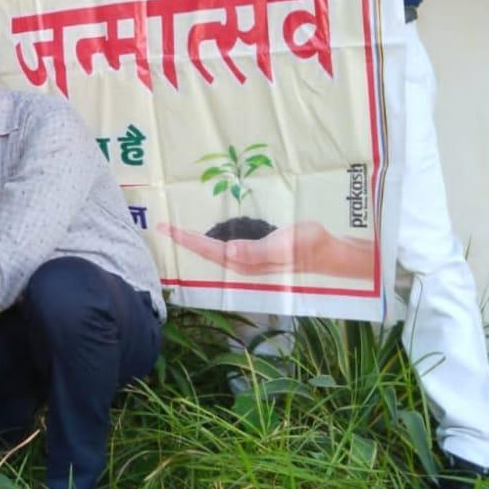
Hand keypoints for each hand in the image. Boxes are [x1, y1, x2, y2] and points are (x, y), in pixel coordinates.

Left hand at [159, 220, 373, 278]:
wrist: (328, 252)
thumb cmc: (307, 246)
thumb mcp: (284, 246)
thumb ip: (256, 251)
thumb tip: (226, 251)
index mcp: (245, 261)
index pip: (208, 250)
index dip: (186, 239)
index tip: (165, 227)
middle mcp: (242, 262)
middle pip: (205, 251)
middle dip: (183, 240)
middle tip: (161, 226)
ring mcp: (248, 258)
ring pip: (213, 249)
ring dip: (194, 241)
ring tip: (175, 230)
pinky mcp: (255, 251)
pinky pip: (225, 245)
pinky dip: (211, 238)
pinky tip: (206, 233)